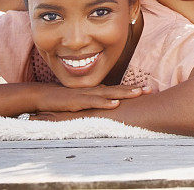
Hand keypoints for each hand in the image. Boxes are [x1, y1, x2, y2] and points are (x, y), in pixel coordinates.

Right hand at [30, 83, 149, 112]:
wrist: (43, 96)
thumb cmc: (63, 99)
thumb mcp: (82, 100)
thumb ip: (95, 100)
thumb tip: (109, 100)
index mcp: (96, 91)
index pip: (117, 89)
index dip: (132, 89)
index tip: (147, 89)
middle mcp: (94, 90)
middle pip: (118, 89)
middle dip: (134, 89)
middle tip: (150, 89)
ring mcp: (86, 95)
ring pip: (109, 94)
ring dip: (125, 93)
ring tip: (139, 93)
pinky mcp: (78, 101)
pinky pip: (94, 102)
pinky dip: (105, 103)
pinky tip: (116, 104)